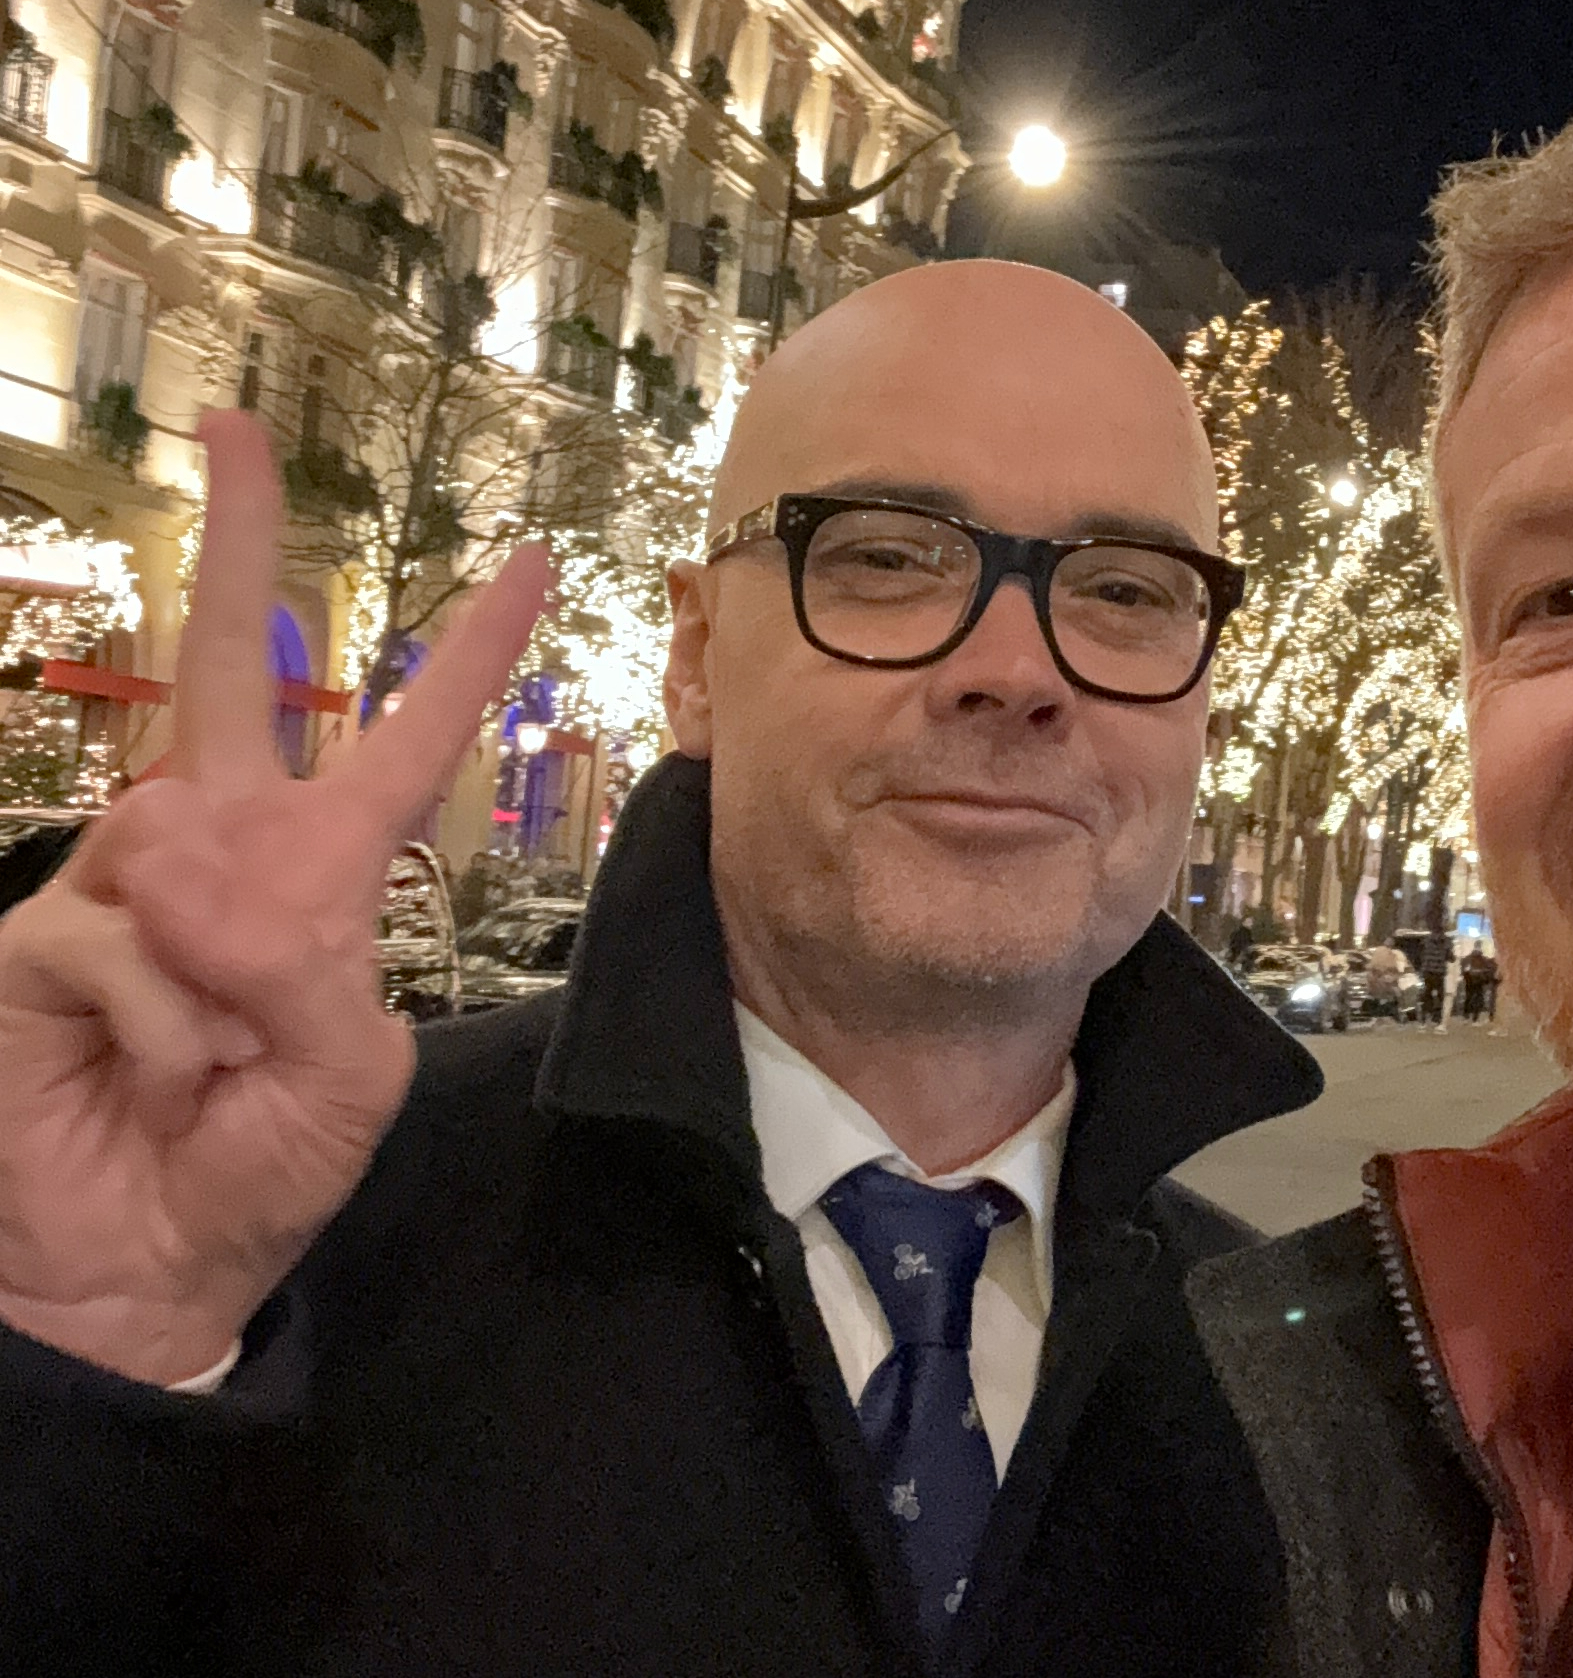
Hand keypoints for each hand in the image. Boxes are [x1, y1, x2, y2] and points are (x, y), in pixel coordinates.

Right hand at [0, 410, 548, 1385]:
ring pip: (175, 838)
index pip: (399, 746)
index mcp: (317, 878)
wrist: (142, 1270)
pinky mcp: (31, 941)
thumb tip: (197, 878)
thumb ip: (314, 971)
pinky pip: (114, 936)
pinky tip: (155, 1072)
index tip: (535, 564)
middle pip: (230, 674)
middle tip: (237, 430)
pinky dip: (162, 1019)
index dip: (466, 660)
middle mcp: (214, 856)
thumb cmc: (257, 1167)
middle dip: (241, 549)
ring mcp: (114, 887)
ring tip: (215, 1062)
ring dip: (219, 966)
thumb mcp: (349, 1075)